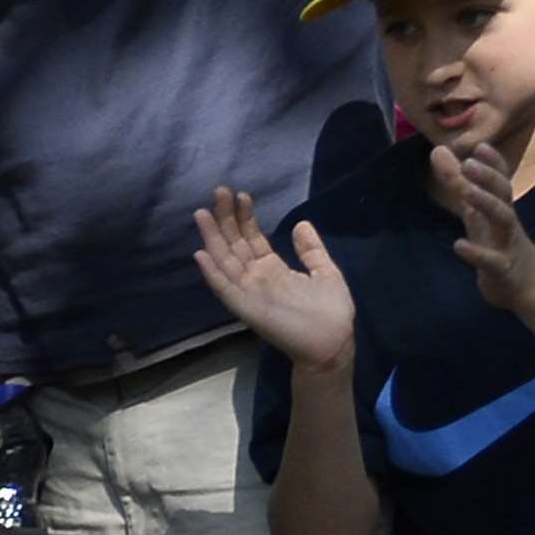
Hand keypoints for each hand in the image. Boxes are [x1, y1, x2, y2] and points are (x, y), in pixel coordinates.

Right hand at [192, 189, 359, 372]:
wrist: (332, 343)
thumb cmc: (331, 312)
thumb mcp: (326, 272)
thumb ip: (311, 250)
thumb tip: (300, 224)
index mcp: (272, 270)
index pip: (252, 239)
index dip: (245, 218)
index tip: (241, 195)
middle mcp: (256, 279)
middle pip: (234, 245)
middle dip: (226, 219)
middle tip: (219, 191)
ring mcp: (249, 293)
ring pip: (225, 261)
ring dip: (213, 238)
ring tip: (203, 213)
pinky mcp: (247, 308)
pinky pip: (225, 288)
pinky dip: (212, 273)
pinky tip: (201, 253)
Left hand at [423, 141, 534, 310]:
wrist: (526, 283)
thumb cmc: (497, 242)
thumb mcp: (475, 211)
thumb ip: (457, 183)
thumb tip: (437, 150)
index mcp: (500, 206)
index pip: (500, 178)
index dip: (492, 161)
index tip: (479, 144)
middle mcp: (506, 220)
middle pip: (503, 193)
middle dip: (488, 176)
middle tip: (469, 162)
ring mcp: (507, 243)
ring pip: (502, 219)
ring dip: (486, 203)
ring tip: (467, 191)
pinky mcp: (502, 268)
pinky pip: (491, 260)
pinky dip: (476, 253)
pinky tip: (458, 245)